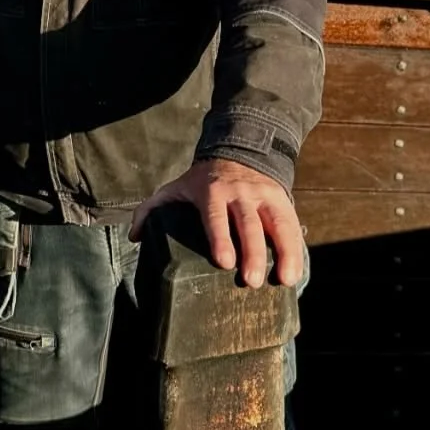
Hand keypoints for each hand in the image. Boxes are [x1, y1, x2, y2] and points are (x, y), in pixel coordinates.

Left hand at [130, 160, 305, 288]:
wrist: (239, 149)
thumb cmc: (202, 180)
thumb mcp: (175, 188)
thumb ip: (151, 210)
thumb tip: (134, 237)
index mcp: (212, 192)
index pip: (216, 217)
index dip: (220, 238)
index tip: (224, 262)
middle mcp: (241, 194)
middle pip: (249, 225)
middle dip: (252, 253)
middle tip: (251, 280)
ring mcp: (264, 196)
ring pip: (277, 225)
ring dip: (283, 253)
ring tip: (284, 281)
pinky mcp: (282, 200)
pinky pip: (291, 225)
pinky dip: (295, 249)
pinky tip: (295, 273)